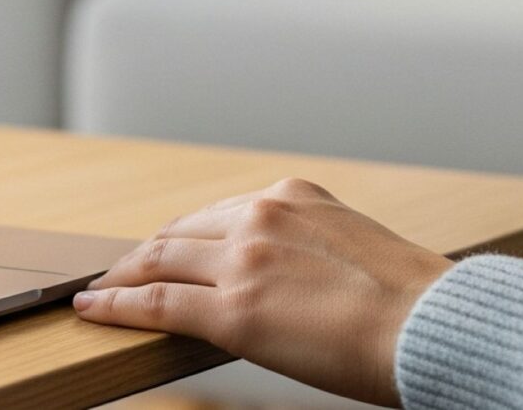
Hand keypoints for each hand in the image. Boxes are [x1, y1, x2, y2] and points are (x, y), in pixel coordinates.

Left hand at [72, 177, 454, 406]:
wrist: (428, 324)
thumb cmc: (408, 302)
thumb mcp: (353, 247)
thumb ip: (309, 248)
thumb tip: (288, 278)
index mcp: (293, 197)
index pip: (217, 214)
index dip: (182, 235)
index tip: (164, 248)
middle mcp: (261, 216)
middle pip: (179, 233)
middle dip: (145, 254)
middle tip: (119, 272)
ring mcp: (242, 261)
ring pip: (159, 262)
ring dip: (122, 276)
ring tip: (100, 291)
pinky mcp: (231, 310)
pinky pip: (154, 304)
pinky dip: (116, 305)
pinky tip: (93, 309)